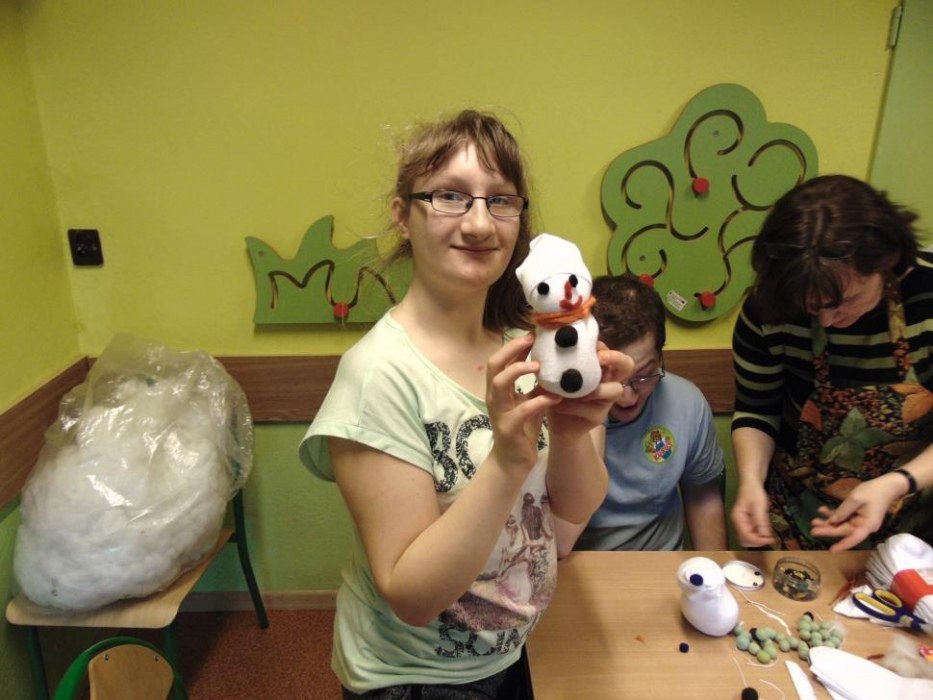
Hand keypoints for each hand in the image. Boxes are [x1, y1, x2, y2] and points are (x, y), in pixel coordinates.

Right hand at [486, 334, 560, 475]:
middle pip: (493, 365)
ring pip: (500, 384)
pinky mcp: (508, 428)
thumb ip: (535, 383)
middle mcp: (494, 397)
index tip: (532, 333)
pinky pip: (522, 410)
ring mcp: (499, 412)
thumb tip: (551, 361)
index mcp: (497, 389)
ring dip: (519, 371)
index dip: (514, 345)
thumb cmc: (521, 427)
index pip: (500, 360)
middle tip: (530, 340)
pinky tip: (556, 398)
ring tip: (539, 366)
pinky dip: (539, 401)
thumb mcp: (528, 400)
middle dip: (511, 350)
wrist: (512, 461)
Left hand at [544, 343, 630, 435]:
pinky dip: (572, 406)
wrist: (558, 422)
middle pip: (627, 365)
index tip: (584, 345)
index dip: (600, 346)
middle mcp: (608, 381)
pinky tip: (557, 404)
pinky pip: (591, 408)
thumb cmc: (558, 392)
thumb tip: (545, 342)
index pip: (608, 350)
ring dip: (595, 388)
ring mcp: (607, 400)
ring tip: (571, 389)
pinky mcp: (599, 416)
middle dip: (616, 358)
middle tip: (600, 358)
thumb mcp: (555, 374)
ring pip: (615, 389)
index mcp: (598, 367)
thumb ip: (556, 362)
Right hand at [730, 483, 774, 546]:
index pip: (746, 537)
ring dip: (758, 539)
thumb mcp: (759, 506)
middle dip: (757, 542)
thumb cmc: (754, 492)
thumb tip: (765, 536)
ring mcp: (742, 523)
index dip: (759, 541)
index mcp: (738, 519)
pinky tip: (766, 529)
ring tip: (768, 533)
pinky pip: (752, 533)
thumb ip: (761, 521)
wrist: (752, 482)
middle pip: (745, 541)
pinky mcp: (747, 522)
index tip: (771, 539)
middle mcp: (737, 523)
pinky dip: (759, 535)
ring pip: (748, 539)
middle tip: (769, 538)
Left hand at [810, 474, 906, 551]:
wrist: (887, 485)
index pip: (854, 538)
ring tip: (814, 520)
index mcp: (867, 525)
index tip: (831, 550)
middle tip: (812, 530)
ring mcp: (861, 521)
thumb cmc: (873, 491)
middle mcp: (864, 526)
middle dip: (828, 529)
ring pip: (842, 524)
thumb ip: (843, 511)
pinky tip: (822, 510)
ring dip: (829, 522)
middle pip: (844, 530)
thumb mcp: (855, 499)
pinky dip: (834, 514)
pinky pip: (844, 517)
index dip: (843, 545)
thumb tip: (832, 522)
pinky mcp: (858, 515)